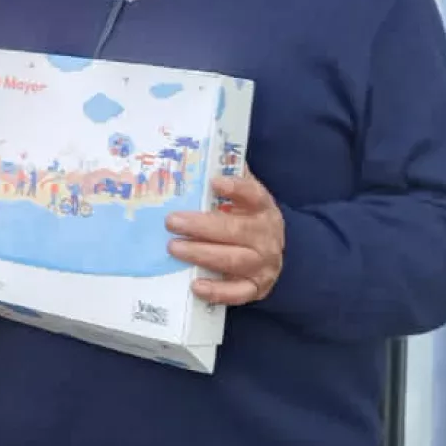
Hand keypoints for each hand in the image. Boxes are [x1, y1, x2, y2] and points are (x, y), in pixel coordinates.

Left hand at [166, 166, 285, 304]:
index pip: (253, 194)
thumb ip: (227, 179)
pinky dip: (218, 291)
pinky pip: (238, 292)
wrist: (273, 252)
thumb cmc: (247, 218)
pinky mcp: (257, 287)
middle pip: (236, 230)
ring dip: (202, 254)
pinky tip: (195, 285)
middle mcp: (266, 236)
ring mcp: (263, 264)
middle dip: (201, 226)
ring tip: (174, 248)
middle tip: (172, 221)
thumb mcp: (244, 198)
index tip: (214, 182)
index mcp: (263, 208)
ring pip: (233, 260)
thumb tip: (196, 153)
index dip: (235, 187)